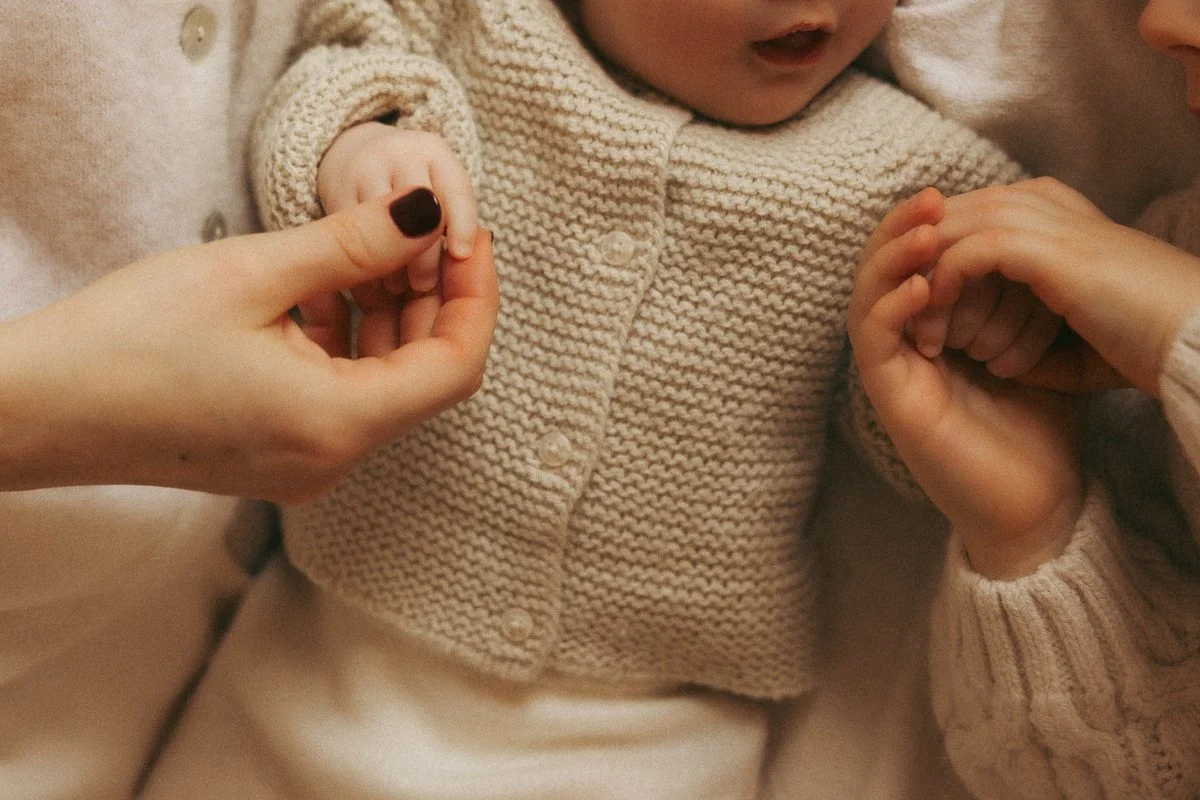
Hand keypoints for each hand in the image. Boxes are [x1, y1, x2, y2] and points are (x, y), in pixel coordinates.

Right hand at [0, 188, 498, 503]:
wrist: (37, 408)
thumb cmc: (129, 341)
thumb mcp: (254, 274)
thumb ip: (356, 243)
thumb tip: (430, 215)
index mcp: (338, 424)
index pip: (456, 366)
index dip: (476, 297)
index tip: (468, 238)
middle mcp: (332, 460)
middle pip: (423, 377)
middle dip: (432, 300)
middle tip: (418, 232)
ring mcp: (305, 466)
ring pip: (382, 384)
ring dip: (386, 317)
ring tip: (365, 250)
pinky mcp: (276, 456)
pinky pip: (340, 397)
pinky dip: (347, 343)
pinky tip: (320, 290)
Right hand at [318, 122, 477, 295]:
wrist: (360, 154)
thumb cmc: (414, 183)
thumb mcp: (439, 188)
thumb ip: (453, 220)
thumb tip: (466, 263)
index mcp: (434, 153)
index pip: (455, 188)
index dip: (461, 223)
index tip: (460, 256)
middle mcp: (399, 153)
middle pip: (415, 206)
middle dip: (423, 254)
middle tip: (424, 287)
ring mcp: (363, 166)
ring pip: (379, 220)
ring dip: (388, 263)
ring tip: (395, 290)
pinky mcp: (333, 189)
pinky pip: (347, 231)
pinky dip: (359, 264)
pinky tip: (367, 285)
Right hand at [850, 190, 1082, 577]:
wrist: (1039, 502)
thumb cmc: (1039, 427)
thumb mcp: (1036, 340)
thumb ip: (1018, 293)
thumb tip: (1028, 231)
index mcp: (935, 328)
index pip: (912, 263)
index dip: (927, 226)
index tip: (962, 195)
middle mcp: (907, 344)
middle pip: (880, 272)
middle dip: (901, 229)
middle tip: (933, 197)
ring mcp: (896, 371)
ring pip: (866, 300)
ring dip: (889, 260)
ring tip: (924, 230)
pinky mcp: (891, 398)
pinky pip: (873, 342)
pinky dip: (891, 307)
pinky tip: (920, 285)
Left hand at [927, 177, 1199, 395]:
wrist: (1194, 342)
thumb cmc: (1144, 344)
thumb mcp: (1073, 336)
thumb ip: (1028, 331)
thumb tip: (989, 356)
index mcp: (1052, 216)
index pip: (966, 223)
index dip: (934, 267)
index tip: (920, 321)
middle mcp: (1044, 203)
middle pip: (948, 218)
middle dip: (915, 269)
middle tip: (897, 323)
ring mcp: (1045, 217)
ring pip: (948, 232)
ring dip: (922, 283)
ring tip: (911, 334)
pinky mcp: (1045, 245)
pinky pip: (965, 253)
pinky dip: (941, 288)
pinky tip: (934, 328)